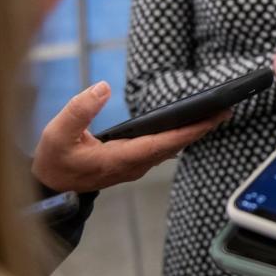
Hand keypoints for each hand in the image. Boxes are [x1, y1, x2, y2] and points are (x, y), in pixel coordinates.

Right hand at [32, 82, 226, 192]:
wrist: (49, 187)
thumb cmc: (54, 160)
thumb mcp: (57, 133)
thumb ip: (79, 110)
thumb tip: (103, 87)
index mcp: (120, 158)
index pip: (163, 143)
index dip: (190, 131)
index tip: (212, 118)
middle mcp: (133, 165)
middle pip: (174, 145)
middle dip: (200, 129)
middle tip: (226, 110)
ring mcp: (134, 166)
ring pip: (170, 148)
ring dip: (192, 132)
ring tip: (214, 114)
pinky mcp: (132, 163)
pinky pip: (162, 149)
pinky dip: (179, 136)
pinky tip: (188, 125)